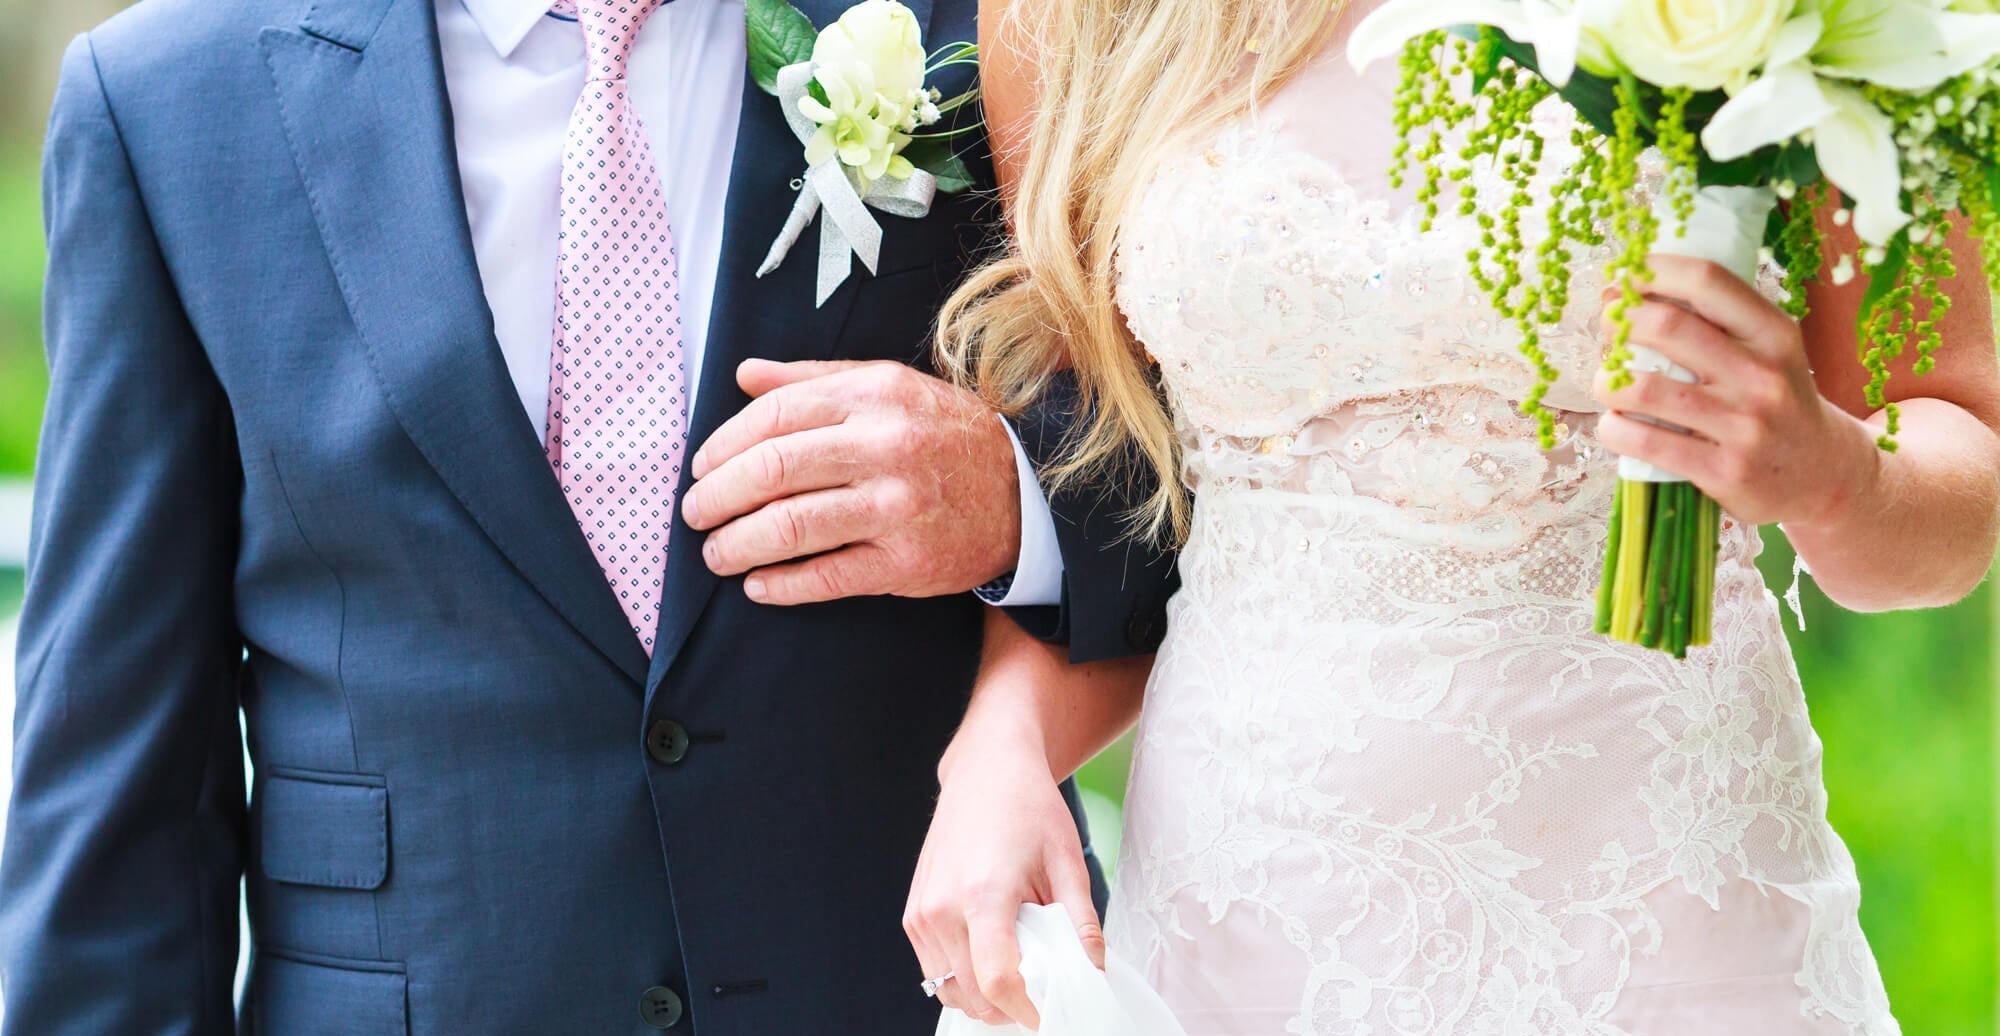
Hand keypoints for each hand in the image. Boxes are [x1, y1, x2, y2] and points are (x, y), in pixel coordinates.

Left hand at [682, 359, 1022, 604]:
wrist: (1023, 494)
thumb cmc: (942, 435)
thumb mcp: (888, 387)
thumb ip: (813, 380)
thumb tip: (744, 375)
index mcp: (874, 397)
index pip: (774, 416)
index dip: (724, 445)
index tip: (701, 468)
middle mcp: (884, 448)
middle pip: (772, 471)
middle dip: (717, 497)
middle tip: (694, 514)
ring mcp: (896, 509)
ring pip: (790, 528)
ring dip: (736, 545)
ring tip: (716, 554)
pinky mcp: (906, 563)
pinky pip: (826, 577)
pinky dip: (780, 586)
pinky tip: (757, 586)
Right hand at [905, 731, 1104, 1029]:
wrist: (985, 770)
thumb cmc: (1029, 808)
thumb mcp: (1068, 861)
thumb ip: (1080, 923)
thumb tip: (1095, 972)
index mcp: (983, 894)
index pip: (998, 980)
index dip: (1028, 1009)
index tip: (1053, 1013)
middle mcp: (942, 908)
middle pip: (975, 995)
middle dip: (1012, 1007)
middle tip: (1044, 993)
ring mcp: (921, 914)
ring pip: (951, 990)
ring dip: (986, 999)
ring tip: (1020, 972)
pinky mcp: (913, 916)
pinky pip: (936, 971)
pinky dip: (964, 980)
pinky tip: (993, 955)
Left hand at [1591, 255, 1881, 528]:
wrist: (1823, 476)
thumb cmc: (1777, 402)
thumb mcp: (1771, 351)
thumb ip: (1722, 320)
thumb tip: (1638, 287)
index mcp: (1774, 334)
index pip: (1707, 281)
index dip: (1652, 270)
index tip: (1622, 275)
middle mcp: (1762, 375)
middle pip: (1666, 326)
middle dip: (1619, 320)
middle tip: (1608, 326)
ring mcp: (1743, 425)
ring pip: (1644, 388)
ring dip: (1606, 381)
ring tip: (1608, 382)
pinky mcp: (1722, 471)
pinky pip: (1643, 441)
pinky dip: (1612, 429)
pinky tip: (1615, 423)